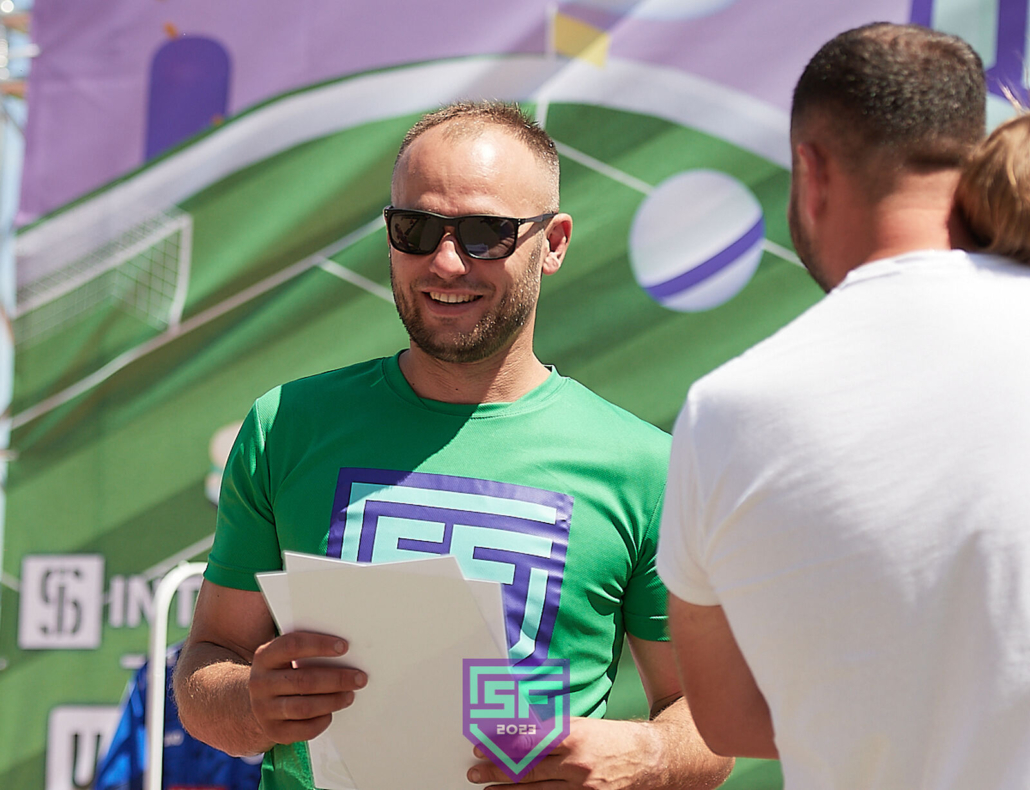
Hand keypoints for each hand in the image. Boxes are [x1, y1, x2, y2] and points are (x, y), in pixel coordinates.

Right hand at [248, 631, 366, 744]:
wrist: (257, 702)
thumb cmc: (283, 673)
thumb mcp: (285, 657)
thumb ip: (307, 651)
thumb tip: (345, 651)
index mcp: (264, 657)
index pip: (292, 645)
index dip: (319, 645)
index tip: (344, 647)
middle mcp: (260, 683)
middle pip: (304, 680)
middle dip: (337, 679)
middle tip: (359, 678)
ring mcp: (264, 709)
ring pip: (305, 707)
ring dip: (333, 701)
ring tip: (350, 695)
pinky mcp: (274, 731)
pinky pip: (304, 729)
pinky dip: (322, 721)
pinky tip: (331, 713)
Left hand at [467, 717, 655, 789]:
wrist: (649, 758)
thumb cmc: (614, 737)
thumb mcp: (581, 724)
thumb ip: (552, 730)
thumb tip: (519, 733)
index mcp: (572, 735)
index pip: (526, 741)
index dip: (500, 746)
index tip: (481, 746)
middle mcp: (574, 762)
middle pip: (526, 769)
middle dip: (496, 771)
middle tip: (475, 771)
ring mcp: (581, 786)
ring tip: (488, 789)